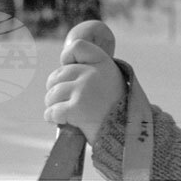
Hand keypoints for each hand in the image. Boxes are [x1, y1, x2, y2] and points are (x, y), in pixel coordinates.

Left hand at [44, 20, 123, 138]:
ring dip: (53, 104)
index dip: (67, 57)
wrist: (129, 134)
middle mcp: (93, 73)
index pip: (77, 46)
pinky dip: (51, 117)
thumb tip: (64, 68)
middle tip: (64, 100)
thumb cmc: (118, 111)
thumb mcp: (111, 81)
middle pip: (58, 75)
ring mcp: (84, 90)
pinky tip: (58, 120)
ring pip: (52, 94)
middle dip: (56, 89)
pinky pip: (52, 111)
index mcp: (104, 63)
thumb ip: (93, 72)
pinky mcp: (77, 108)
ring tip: (63, 113)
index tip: (68, 67)